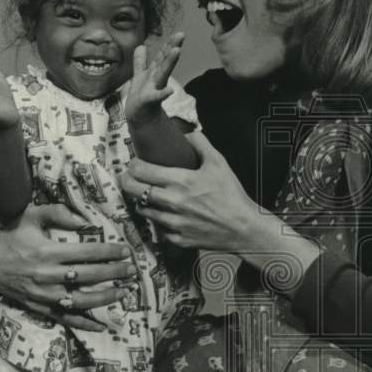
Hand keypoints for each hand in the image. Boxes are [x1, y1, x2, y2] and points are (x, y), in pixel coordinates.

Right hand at [0, 204, 138, 331]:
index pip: (88, 253)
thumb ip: (58, 214)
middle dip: (115, 273)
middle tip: (132, 271)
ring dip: (106, 297)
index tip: (126, 251)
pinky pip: (66, 318)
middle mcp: (48, 275)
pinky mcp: (41, 308)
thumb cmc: (11, 236)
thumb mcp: (30, 216)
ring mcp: (45, 295)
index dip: (110, 252)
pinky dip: (86, 324)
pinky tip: (103, 325)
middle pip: (90, 276)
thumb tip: (85, 221)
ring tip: (125, 292)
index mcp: (48, 252)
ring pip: (82, 300)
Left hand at [121, 131, 264, 252]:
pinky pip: (158, 228)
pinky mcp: (177, 239)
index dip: (133, 164)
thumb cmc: (232, 195)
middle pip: (133, 189)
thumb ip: (200, 143)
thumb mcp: (219, 162)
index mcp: (180, 181)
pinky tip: (165, 214)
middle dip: (127, 181)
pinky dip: (159, 220)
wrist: (244, 228)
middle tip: (130, 177)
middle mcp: (172, 202)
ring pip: (141, 209)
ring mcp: (172, 223)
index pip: (141, 170)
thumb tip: (186, 132)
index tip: (136, 163)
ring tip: (148, 195)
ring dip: (141, 201)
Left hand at [124, 32, 183, 126]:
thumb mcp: (140, 76)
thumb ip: (141, 62)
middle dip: (172, 48)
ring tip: (177, 51)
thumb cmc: (141, 97)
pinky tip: (170, 90)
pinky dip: (163, 93)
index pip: (163, 55)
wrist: (138, 117)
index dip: (170, 44)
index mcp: (154, 72)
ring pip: (162, 74)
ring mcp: (155, 89)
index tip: (180, 33)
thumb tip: (141, 46)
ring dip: (169, 62)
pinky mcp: (149, 101)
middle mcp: (157, 79)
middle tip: (181, 36)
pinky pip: (156, 96)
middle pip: (165, 61)